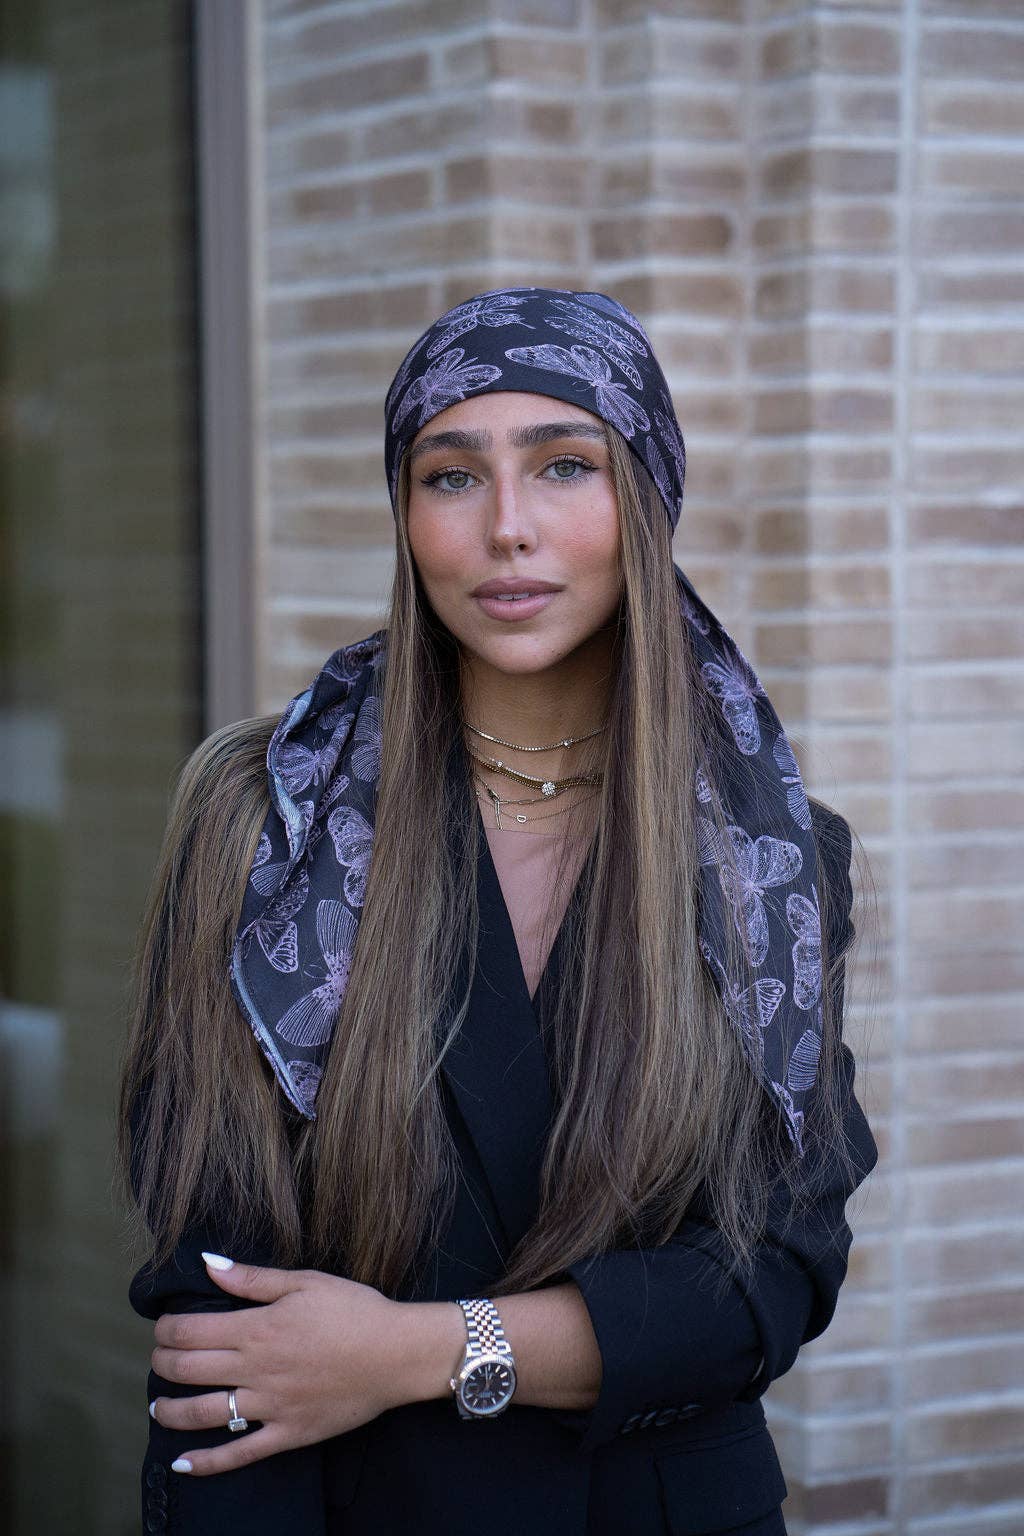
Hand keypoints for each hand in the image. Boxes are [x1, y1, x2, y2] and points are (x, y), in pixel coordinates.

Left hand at [149, 1253, 405, 1475]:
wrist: (397, 1353)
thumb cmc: (354, 1311)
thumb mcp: (305, 1282)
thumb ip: (252, 1278)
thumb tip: (207, 1264)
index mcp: (258, 1329)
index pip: (191, 1330)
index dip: (166, 1329)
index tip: (162, 1327)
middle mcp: (256, 1369)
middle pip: (189, 1369)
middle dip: (163, 1363)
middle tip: (158, 1358)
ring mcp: (270, 1406)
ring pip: (203, 1414)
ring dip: (170, 1411)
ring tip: (158, 1406)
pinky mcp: (287, 1434)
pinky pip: (239, 1454)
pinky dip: (206, 1463)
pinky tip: (182, 1463)